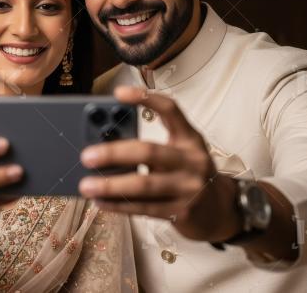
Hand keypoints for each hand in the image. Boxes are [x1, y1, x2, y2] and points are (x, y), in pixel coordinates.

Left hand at [78, 85, 239, 241]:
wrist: (219, 212)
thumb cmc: (189, 175)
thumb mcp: (180, 154)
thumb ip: (152, 148)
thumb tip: (105, 145)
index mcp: (190, 138)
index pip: (171, 110)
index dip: (146, 99)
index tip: (118, 94)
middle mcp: (192, 160)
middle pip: (149, 152)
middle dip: (114, 153)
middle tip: (87, 156)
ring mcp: (189, 188)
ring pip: (144, 184)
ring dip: (111, 185)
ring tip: (86, 185)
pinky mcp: (181, 212)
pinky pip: (144, 208)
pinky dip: (119, 205)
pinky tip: (101, 202)